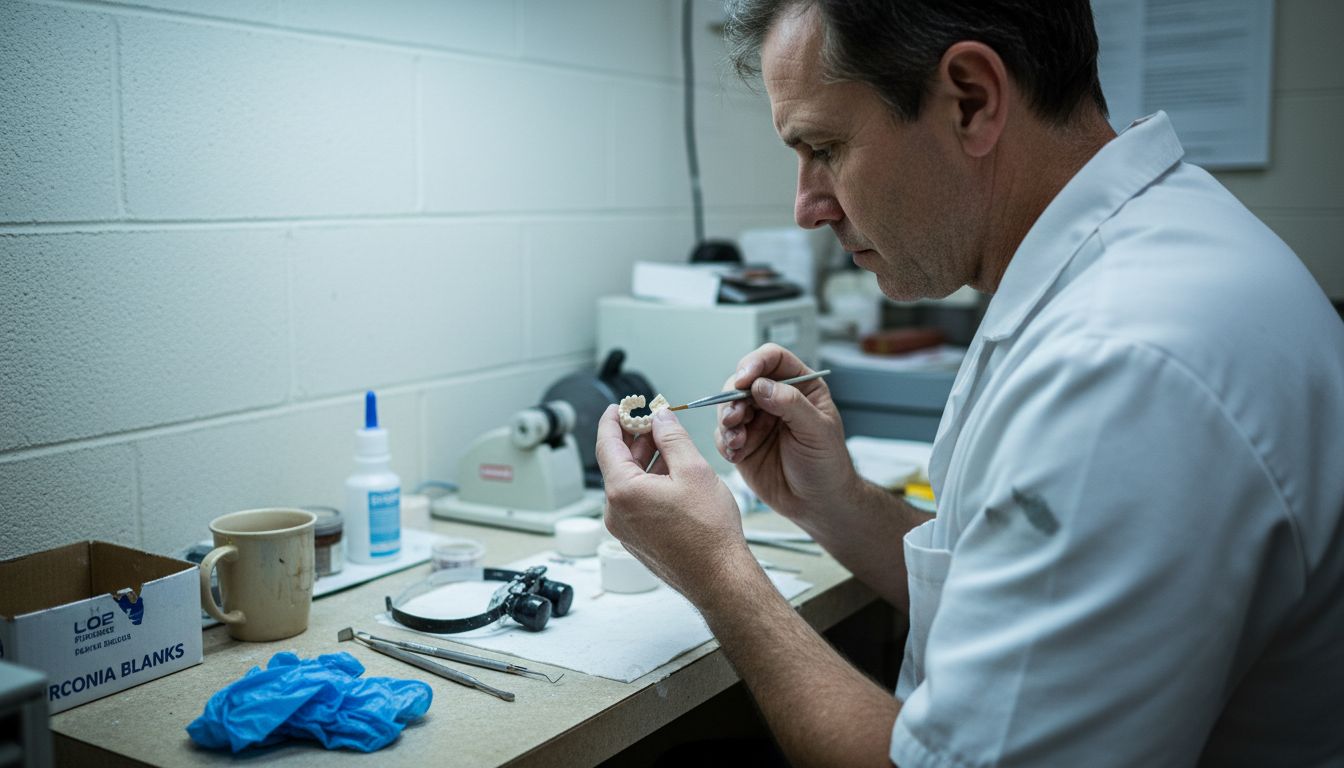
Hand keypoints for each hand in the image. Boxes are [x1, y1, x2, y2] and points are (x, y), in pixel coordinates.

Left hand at [595, 404, 752, 603]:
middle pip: (616, 464)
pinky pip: (634, 502)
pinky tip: (670, 476)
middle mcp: (616, 512)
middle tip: (652, 422)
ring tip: (668, 446)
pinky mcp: (636, 540)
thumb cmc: (709, 532)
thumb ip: (672, 438)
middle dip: (634, 439)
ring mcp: (624, 529)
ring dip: (644, 462)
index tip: (618, 407)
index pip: (606, 445)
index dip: (611, 421)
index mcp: (623, 491)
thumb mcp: (694, 471)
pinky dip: (647, 483)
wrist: (719, 577)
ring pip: (627, 483)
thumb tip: (660, 418)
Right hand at [716, 343, 857, 524]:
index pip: (773, 359)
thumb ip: (791, 405)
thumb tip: (760, 386)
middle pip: (743, 380)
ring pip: (728, 405)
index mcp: (800, 387)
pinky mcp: (743, 442)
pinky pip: (723, 433)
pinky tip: (737, 454)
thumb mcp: (817, 432)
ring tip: (737, 440)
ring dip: (726, 420)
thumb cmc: (827, 465)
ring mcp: (757, 420)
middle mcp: (775, 398)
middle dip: (733, 397)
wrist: (817, 504)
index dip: (755, 363)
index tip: (744, 380)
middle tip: (735, 417)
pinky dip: (724, 442)